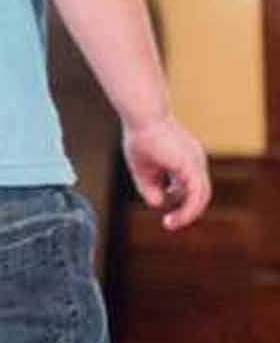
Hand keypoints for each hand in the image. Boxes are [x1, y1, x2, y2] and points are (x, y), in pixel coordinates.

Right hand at [122, 115, 210, 229]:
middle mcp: (196, 161)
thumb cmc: (140, 138)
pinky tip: (172, 217)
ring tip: (170, 224)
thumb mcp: (143, 171)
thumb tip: (158, 205)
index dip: (178, 203)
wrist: (143, 118)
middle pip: (199, 195)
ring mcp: (197, 163)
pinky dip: (187, 210)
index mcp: (187, 160)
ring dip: (187, 215)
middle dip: (186, 212)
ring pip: (201, 198)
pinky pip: (196, 195)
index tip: (164, 213)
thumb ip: (151, 189)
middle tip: (169, 224)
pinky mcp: (192, 166)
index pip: (190, 188)